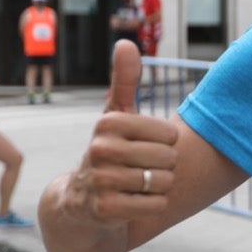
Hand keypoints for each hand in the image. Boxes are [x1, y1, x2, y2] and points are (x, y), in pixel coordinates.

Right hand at [59, 40, 177, 225]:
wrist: (81, 203)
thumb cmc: (109, 153)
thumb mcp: (116, 116)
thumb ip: (124, 81)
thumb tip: (125, 42)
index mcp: (107, 123)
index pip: (169, 134)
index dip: (167, 144)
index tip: (148, 146)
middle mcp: (99, 149)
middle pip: (168, 159)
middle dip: (164, 167)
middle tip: (143, 169)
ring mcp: (100, 181)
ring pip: (163, 183)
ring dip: (160, 187)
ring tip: (139, 185)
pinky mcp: (105, 210)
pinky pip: (155, 205)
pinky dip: (154, 205)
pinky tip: (136, 202)